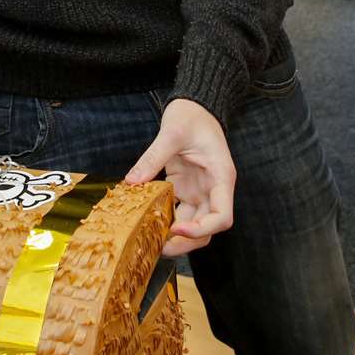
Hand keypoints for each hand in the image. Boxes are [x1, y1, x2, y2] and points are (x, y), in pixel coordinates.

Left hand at [125, 99, 235, 257]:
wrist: (194, 106)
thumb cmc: (192, 116)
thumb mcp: (172, 132)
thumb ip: (153, 157)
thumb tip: (133, 181)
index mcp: (221, 178)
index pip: (222, 217)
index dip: (201, 229)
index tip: (176, 228)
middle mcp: (213, 189)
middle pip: (207, 229)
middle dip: (185, 242)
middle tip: (158, 248)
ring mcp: (199, 191)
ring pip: (191, 224)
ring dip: (173, 235)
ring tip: (148, 240)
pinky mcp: (185, 189)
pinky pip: (177, 211)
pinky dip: (163, 219)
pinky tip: (145, 222)